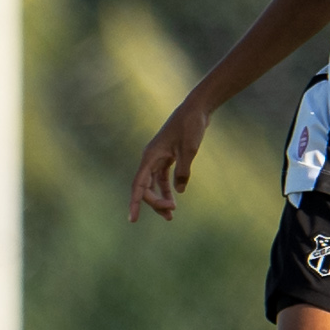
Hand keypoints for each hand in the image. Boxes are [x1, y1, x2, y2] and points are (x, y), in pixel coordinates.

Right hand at [129, 98, 211, 222]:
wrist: (196, 109)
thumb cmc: (191, 126)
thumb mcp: (189, 150)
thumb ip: (183, 171)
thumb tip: (179, 191)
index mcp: (150, 156)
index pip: (139, 185)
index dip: (135, 203)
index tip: (133, 220)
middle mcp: (151, 158)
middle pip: (146, 187)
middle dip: (155, 202)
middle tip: (171, 215)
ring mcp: (158, 157)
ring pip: (154, 184)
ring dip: (161, 198)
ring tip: (170, 215)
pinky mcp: (167, 156)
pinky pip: (163, 177)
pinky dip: (167, 188)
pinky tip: (175, 198)